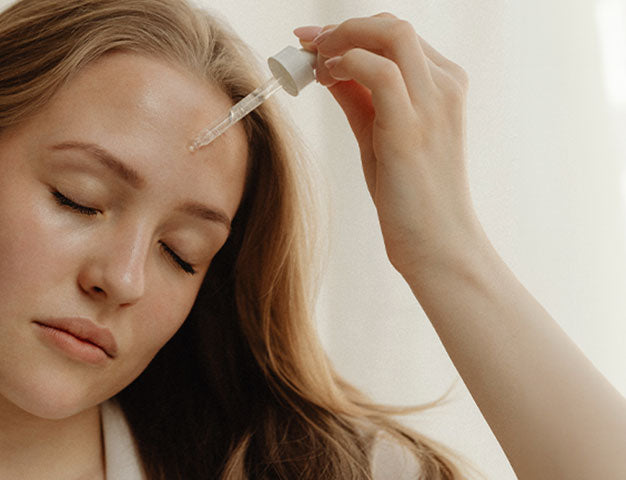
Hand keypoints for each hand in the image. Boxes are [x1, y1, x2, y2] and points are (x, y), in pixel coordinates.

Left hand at [294, 13, 484, 277]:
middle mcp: (444, 87)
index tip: (313, 41)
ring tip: (313, 61)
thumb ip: (359, 97)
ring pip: (392, 36)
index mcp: (443, 85)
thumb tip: (330, 69)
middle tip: (307, 46)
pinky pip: (381, 74)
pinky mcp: (411, 130)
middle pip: (394, 26)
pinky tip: (328, 78)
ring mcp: (433, 106)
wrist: (438, 245)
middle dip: (343, 28)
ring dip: (342, 39)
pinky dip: (349, 64)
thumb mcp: (380, 134)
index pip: (397, 34)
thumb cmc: (409, 194)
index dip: (351, 30)